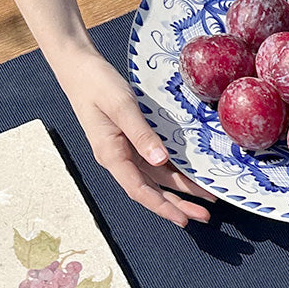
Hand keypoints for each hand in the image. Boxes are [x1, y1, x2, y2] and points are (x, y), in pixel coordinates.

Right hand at [55, 51, 213, 226]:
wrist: (81, 69)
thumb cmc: (98, 85)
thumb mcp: (121, 106)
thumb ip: (141, 134)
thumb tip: (161, 161)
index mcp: (111, 154)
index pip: (140, 189)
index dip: (162, 206)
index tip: (182, 219)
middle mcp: (120, 158)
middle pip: (153, 189)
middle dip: (179, 204)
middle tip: (205, 216)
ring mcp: (127, 151)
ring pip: (158, 178)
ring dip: (181, 190)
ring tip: (207, 199)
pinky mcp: (134, 141)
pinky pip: (158, 162)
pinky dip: (176, 171)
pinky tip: (193, 176)